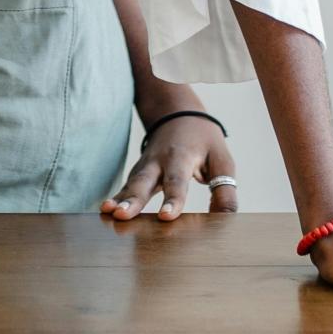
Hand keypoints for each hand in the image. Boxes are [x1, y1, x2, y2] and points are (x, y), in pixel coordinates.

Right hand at [100, 114, 237, 220]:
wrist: (178, 113)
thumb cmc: (203, 140)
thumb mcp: (222, 160)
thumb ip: (224, 190)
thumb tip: (226, 220)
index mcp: (182, 156)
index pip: (177, 180)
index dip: (172, 199)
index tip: (165, 217)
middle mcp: (158, 160)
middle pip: (144, 180)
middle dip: (133, 199)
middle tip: (122, 215)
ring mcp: (144, 165)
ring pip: (131, 183)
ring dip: (120, 199)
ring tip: (109, 212)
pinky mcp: (138, 172)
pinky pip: (127, 185)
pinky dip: (117, 196)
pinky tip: (106, 209)